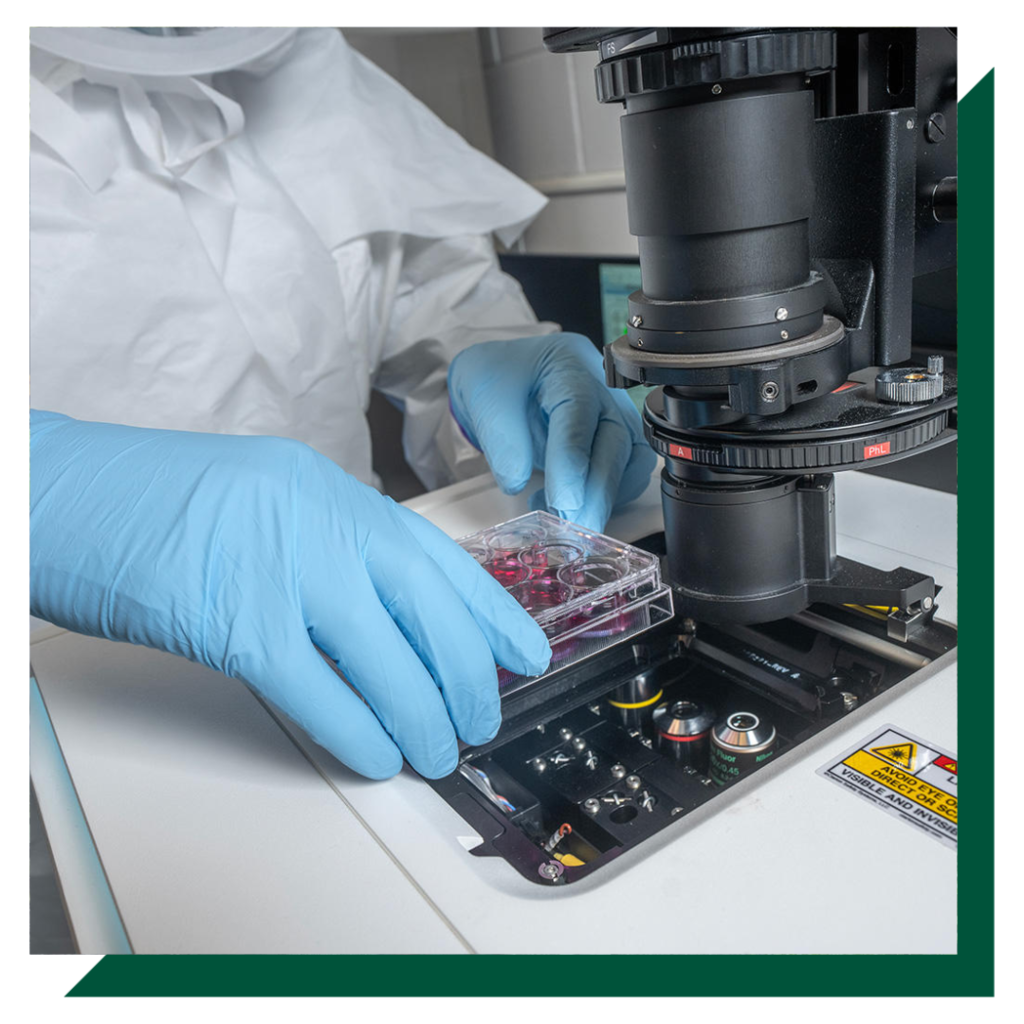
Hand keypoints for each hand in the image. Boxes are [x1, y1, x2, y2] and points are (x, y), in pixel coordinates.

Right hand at [29, 411, 550, 778]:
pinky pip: (323, 695)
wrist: (64, 496)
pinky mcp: (238, 625)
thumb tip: (390, 616)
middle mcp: (323, 523)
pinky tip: (378, 756)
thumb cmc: (159, 503)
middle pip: (431, 615)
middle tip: (481, 719)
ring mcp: (285, 572)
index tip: (525, 652)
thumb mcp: (272, 501)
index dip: (492, 613)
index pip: (439, 558)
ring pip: (389, 663)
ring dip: (423, 719)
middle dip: (469, 679)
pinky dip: (361, 733)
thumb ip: (334, 547)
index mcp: (334, 491)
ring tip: (436, 751)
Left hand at [448, 333, 656, 531]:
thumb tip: (517, 481)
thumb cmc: (499, 375)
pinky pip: (625, 475)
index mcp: (569, 367)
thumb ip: (502, 440)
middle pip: (616, 442)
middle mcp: (602, 391)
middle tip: (571, 527)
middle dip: (596, 493)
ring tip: (563, 518)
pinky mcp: (615, 442)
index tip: (563, 500)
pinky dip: (604, 498)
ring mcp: (614, 416)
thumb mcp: (485, 397)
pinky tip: (570, 507)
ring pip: (630, 462)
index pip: (580, 413)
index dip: (573, 461)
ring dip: (604, 499)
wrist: (506, 373)